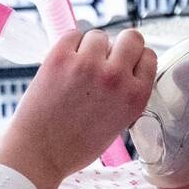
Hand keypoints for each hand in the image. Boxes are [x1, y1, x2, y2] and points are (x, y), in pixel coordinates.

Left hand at [0, 29, 155, 188]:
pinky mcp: (60, 57)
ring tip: (78, 69)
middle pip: (131, 37)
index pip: (149, 56)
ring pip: (98, 36)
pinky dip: (69, 45)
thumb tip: (123, 66)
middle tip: (104, 60)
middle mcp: (115, 77)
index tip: (124, 64)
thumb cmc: (76, 145)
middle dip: (119, 46)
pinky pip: (72, 34)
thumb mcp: (119, 123)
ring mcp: (87, 64)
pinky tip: (65, 63)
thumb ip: (126, 93)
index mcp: (135, 96)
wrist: (38, 153)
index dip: (135, 59)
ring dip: (90, 48)